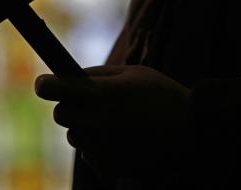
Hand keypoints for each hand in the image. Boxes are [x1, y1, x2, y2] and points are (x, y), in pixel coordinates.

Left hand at [35, 65, 193, 179]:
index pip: (56, 90)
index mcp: (104, 94)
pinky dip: (98, 147)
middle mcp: (99, 122)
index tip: (43, 84)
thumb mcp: (135, 73)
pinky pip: (90, 154)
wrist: (197, 137)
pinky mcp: (110, 166)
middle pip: (60, 115)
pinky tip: (123, 140)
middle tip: (85, 102)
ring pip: (74, 136)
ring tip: (113, 121)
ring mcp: (104, 147)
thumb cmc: (165, 97)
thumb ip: (99, 74)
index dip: (45, 85)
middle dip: (67, 106)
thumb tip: (70, 77)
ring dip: (83, 127)